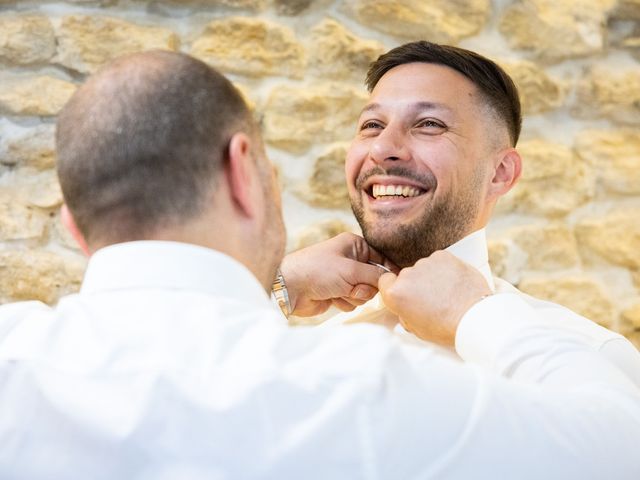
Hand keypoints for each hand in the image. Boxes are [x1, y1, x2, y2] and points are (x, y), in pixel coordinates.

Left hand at [280, 233, 397, 316]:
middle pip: (374, 279)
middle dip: (365, 287)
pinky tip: (331, 298)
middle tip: (352, 286)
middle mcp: (350, 260)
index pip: (381, 258)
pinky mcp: (337, 293)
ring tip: (338, 291)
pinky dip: (344, 302)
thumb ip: (375, 276)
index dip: (387, 272)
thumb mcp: (351, 269)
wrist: (291, 288)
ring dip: (354, 296)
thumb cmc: (317, 271)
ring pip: (364, 293)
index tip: (391, 284)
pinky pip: (352, 302)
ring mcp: (343, 278)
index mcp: (354, 245)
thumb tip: (391, 281)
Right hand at [378, 251, 490, 345]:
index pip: (385, 281)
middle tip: (432, 298)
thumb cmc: (445, 327)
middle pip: (406, 275)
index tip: (406, 295)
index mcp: (395, 294)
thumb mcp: (415, 328)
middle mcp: (407, 275)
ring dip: (431, 276)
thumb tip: (406, 305)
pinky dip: (445, 269)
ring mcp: (425, 263)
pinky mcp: (443, 256)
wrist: (474, 317)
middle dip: (416, 284)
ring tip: (447, 292)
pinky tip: (454, 282)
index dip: (395, 288)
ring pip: (424, 268)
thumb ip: (404, 312)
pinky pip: (439, 261)